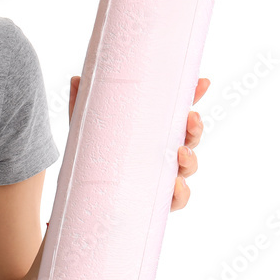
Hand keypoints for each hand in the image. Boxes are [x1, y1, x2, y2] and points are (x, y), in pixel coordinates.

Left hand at [68, 75, 210, 212]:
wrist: (85, 195)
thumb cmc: (94, 156)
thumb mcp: (88, 128)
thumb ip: (82, 105)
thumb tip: (76, 79)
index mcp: (152, 132)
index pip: (177, 113)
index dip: (193, 97)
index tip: (203, 82)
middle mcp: (163, 153)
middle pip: (190, 139)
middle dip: (196, 127)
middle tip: (191, 117)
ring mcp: (163, 177)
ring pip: (189, 167)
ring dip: (191, 158)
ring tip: (181, 152)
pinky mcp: (157, 200)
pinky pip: (177, 200)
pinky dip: (182, 194)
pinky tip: (177, 185)